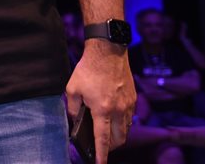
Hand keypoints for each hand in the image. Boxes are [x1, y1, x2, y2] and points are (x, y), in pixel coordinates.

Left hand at [66, 39, 135, 163]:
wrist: (108, 52)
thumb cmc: (88, 69)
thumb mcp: (72, 89)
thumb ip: (73, 108)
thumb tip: (75, 121)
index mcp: (102, 110)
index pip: (102, 139)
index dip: (101, 154)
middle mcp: (118, 111)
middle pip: (119, 139)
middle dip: (111, 147)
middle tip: (102, 147)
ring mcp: (128, 105)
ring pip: (126, 130)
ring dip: (118, 136)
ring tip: (106, 133)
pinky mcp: (133, 99)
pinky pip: (129, 118)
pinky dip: (122, 123)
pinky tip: (113, 118)